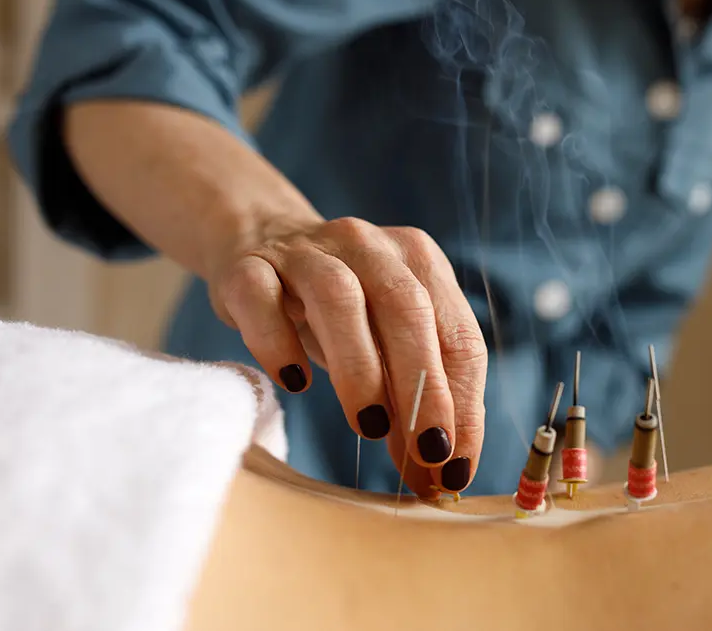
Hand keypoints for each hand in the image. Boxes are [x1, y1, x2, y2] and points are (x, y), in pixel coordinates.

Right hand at [208, 216, 486, 495]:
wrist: (261, 239)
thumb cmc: (340, 308)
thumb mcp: (386, 342)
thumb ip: (415, 394)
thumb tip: (437, 470)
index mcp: (419, 261)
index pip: (458, 336)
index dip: (463, 405)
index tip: (455, 467)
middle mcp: (369, 247)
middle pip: (407, 309)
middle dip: (424, 388)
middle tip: (426, 452)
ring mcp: (306, 251)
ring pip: (338, 298)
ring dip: (360, 367)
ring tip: (369, 426)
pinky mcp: (248, 266)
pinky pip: (261, 297)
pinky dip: (278, 341)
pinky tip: (294, 381)